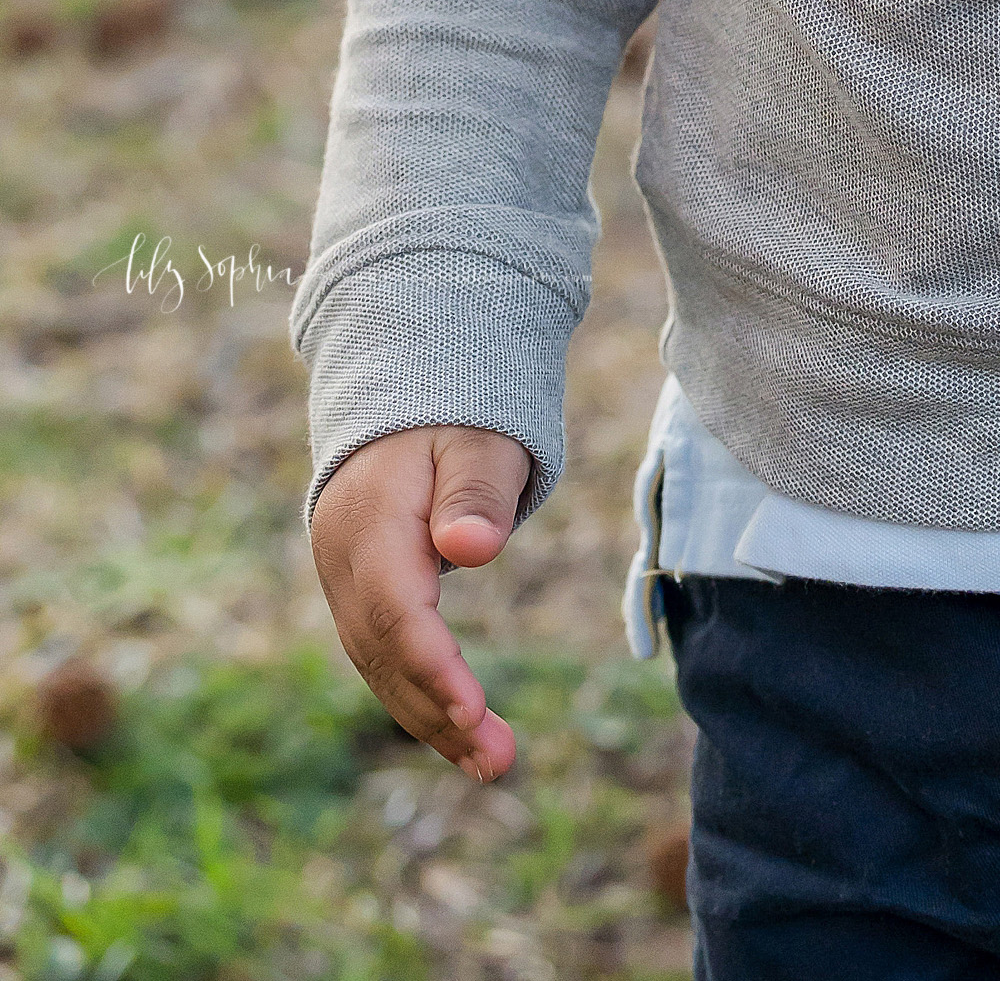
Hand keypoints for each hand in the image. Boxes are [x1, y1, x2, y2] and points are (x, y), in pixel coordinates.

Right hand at [309, 423, 531, 780]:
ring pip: (380, 666)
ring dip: (431, 720)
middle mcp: (343, 561)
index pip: (396, 607)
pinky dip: (420, 698)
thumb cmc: (453, 414)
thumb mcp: (477, 437)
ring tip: (491, 765)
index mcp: (369, 518)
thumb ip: (476, 490)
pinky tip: (461, 734)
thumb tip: (470, 549)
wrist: (402, 392)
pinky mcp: (360, 596)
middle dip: (438, 712)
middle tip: (499, 762)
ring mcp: (344, 582)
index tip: (474, 712)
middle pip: (384, 651)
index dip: (432, 664)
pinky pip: (384, 658)